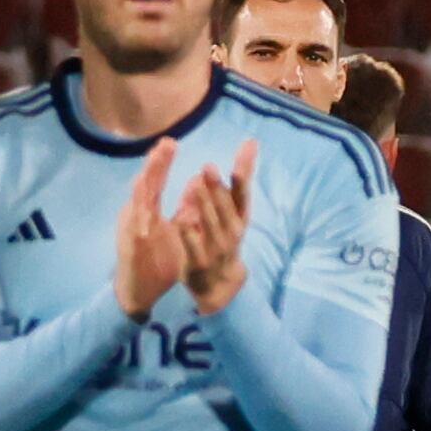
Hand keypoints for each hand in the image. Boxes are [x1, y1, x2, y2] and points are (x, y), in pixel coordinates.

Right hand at [112, 145, 180, 316]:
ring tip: (149, 172)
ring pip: (135, 208)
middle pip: (144, 187)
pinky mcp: (128, 250)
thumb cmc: (157, 261)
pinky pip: (133, 236)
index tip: (170, 142)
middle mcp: (135, 217)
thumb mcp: (176, 230)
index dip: (161, 163)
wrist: (137, 293)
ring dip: (142, 190)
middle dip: (153, 167)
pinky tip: (142, 214)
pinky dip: (137, 224)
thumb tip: (197, 183)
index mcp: (147, 211)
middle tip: (164, 144)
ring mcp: (130, 232)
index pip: (155, 182)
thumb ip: (185, 208)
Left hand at [174, 143, 257, 314]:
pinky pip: (193, 244)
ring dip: (204, 204)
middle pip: (226, 205)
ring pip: (210, 223)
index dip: (245, 168)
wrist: (219, 285)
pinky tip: (182, 218)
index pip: (244, 189)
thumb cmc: (222, 242)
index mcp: (239, 217)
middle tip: (208, 166)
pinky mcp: (199, 261)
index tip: (248, 145)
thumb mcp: (228, 215)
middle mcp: (232, 231)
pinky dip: (189, 232)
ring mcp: (216, 247)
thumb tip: (220, 161)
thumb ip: (223, 189)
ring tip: (196, 185)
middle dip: (217, 187)